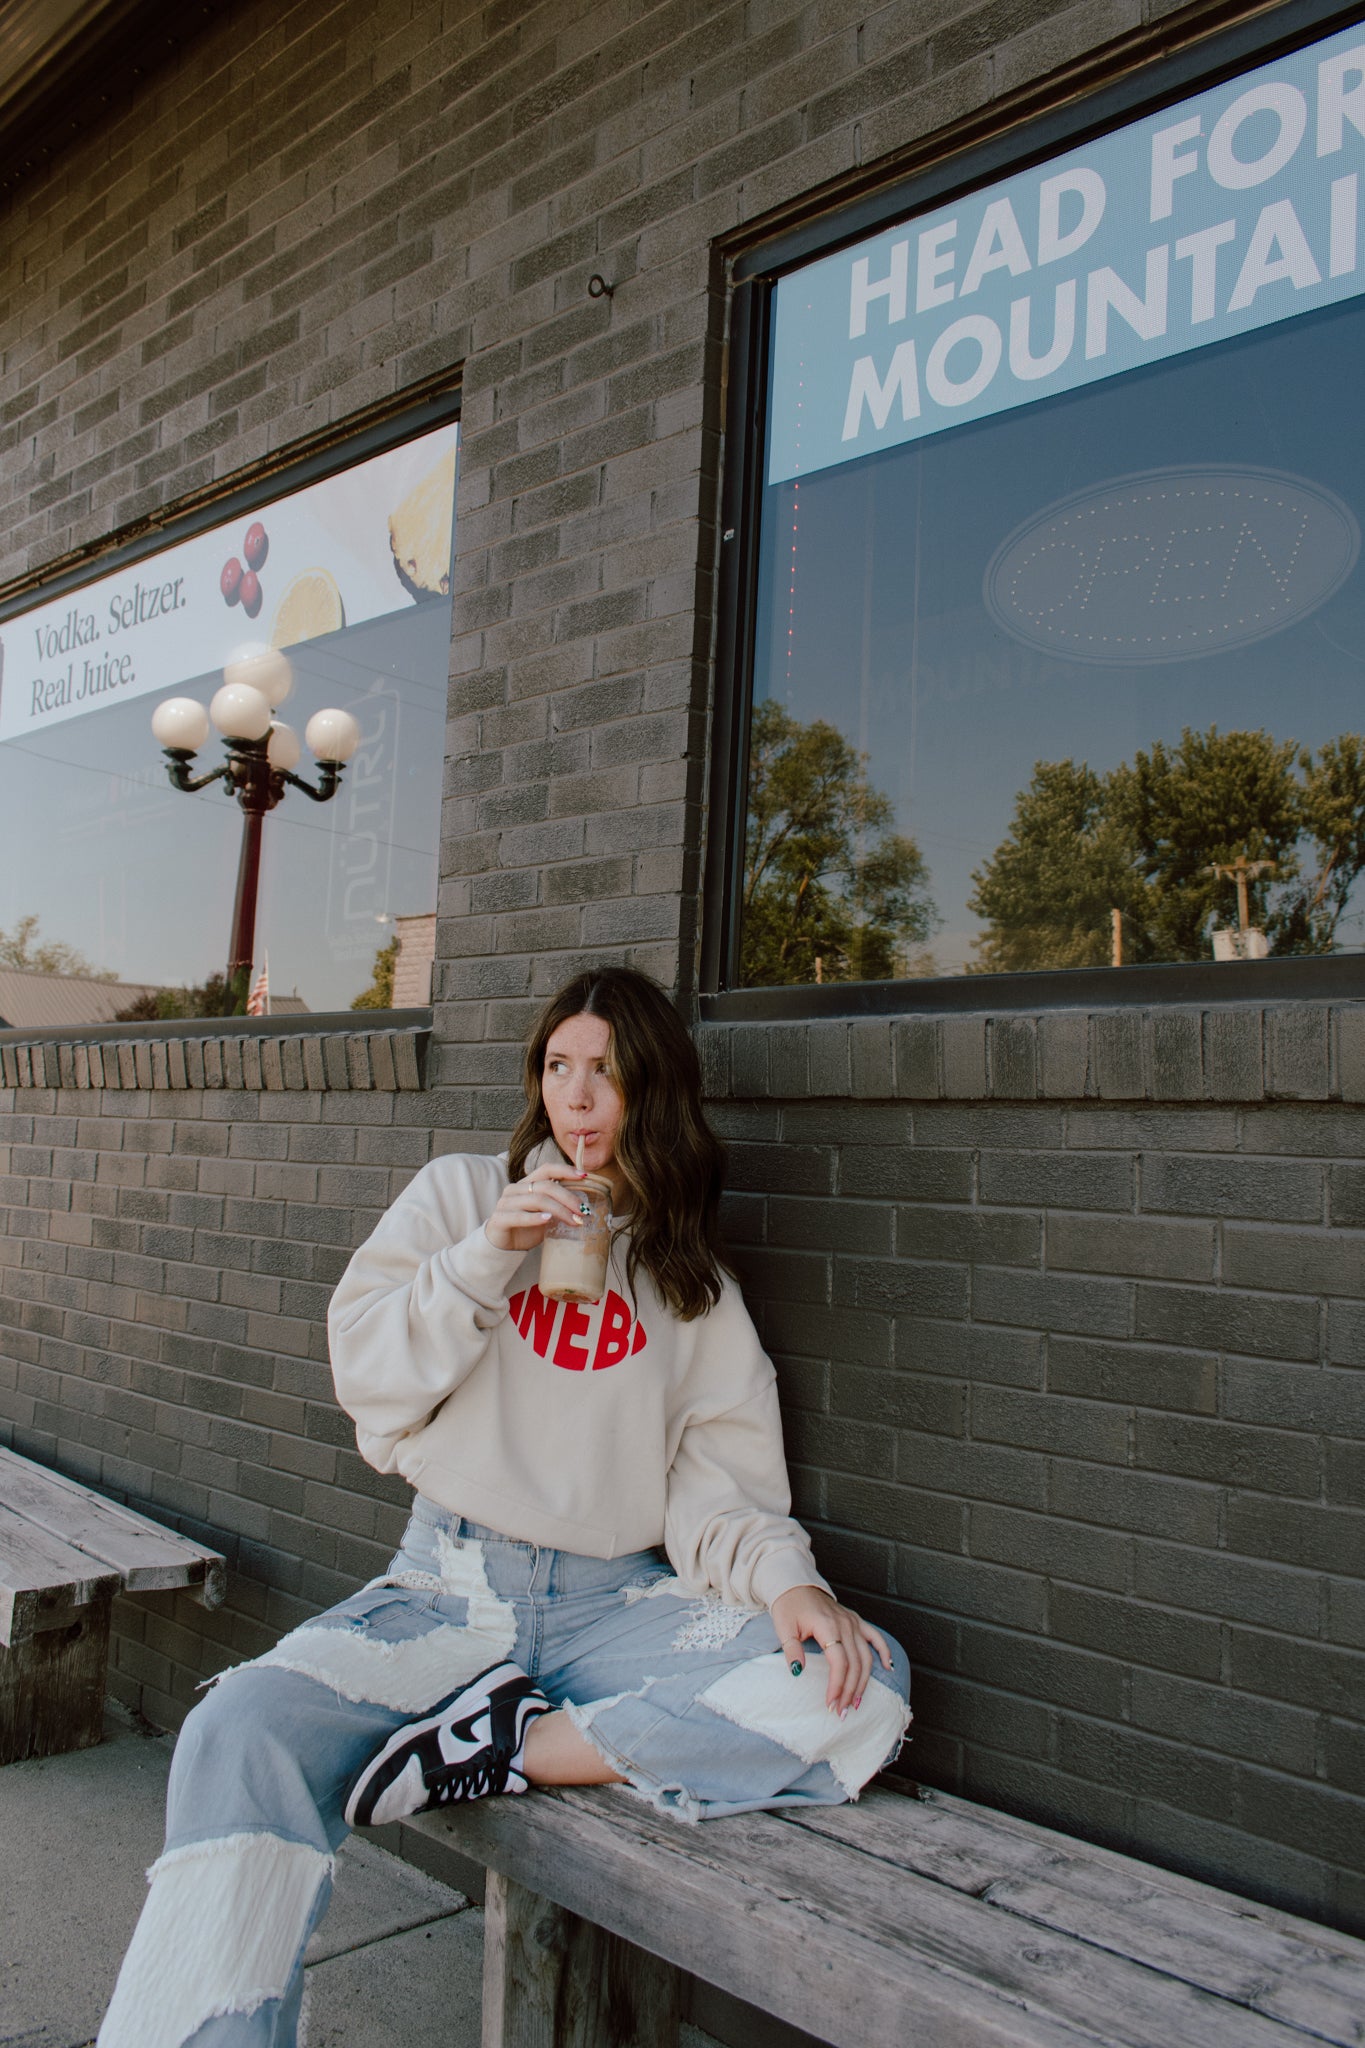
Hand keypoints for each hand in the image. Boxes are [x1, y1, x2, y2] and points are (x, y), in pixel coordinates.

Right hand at [485, 1162, 588, 1251]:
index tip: (584, 1176)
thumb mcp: (545, 1214)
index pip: (546, 1169)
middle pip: (546, 1186)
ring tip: (574, 1221)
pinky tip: (548, 1219)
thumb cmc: (526, 1228)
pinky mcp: (499, 1219)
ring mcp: (505, 1203)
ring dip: (559, 1210)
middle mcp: (514, 1189)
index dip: (565, 1170)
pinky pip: (519, 1215)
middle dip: (568, 1198)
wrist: (503, 1246)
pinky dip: (535, 1217)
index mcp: (526, 1184)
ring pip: (536, 1200)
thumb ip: (558, 1205)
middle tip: (583, 1211)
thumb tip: (583, 1205)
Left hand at [769, 1585, 892, 1715]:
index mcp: (827, 1626)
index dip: (837, 1685)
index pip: (839, 1662)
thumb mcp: (783, 1627)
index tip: (830, 1703)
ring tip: (856, 1702)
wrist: (795, 1585)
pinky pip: (875, 1637)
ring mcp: (852, 1622)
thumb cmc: (788, 1606)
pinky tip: (889, 1667)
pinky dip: (884, 1651)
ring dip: (863, 1681)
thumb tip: (797, 1671)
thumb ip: (791, 1650)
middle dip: (849, 1690)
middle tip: (840, 1711)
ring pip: (866, 1656)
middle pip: (854, 1664)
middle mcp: (845, 1624)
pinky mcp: (855, 1621)